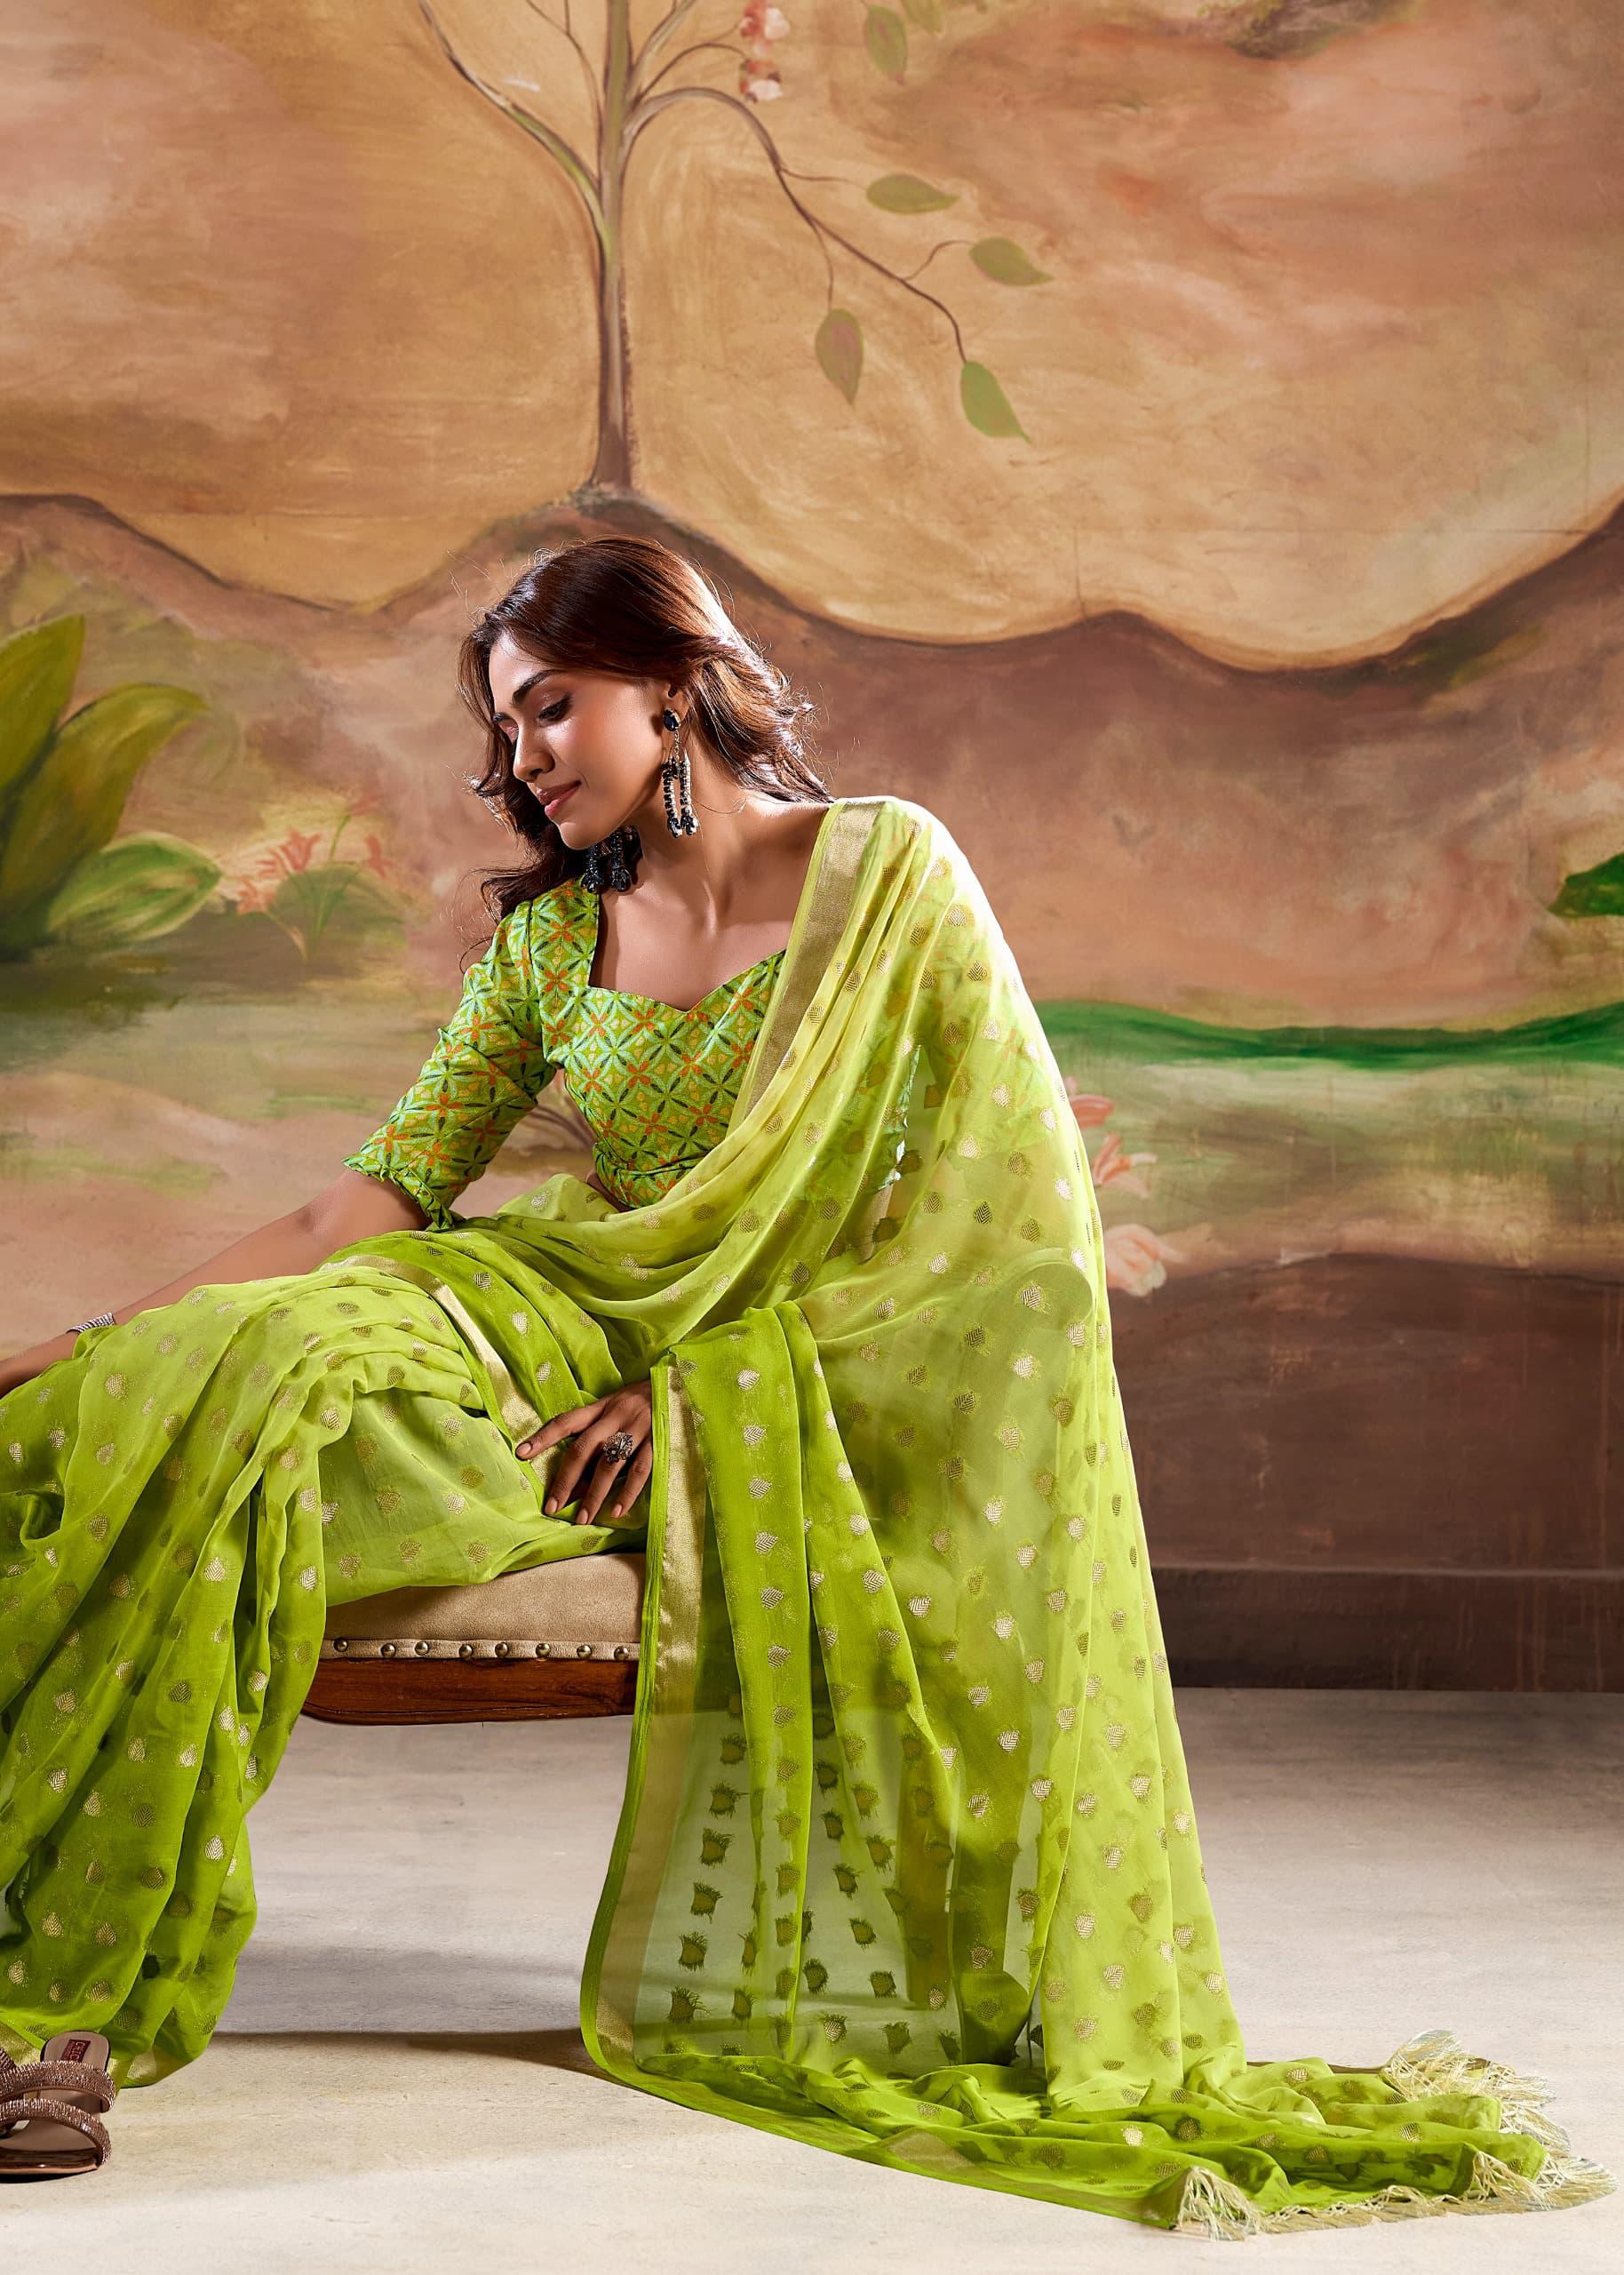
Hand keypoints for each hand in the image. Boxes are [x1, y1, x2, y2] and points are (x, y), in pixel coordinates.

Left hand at [517, 1379, 653, 1526]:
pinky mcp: (660, 1440)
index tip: (520, 1453)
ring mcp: (638, 1428)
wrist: (683, 1383)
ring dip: (594, 1494)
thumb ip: (598, 1431)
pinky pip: (641, 1470)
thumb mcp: (617, 1405)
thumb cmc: (645, 1399)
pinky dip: (628, 1492)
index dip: (543, 1437)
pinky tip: (616, 1511)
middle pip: (584, 1449)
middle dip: (566, 1480)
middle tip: (552, 1507)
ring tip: (583, 1518)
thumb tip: (575, 1474)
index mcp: (602, 1406)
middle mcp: (616, 1416)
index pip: (566, 1421)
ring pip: (610, 1464)